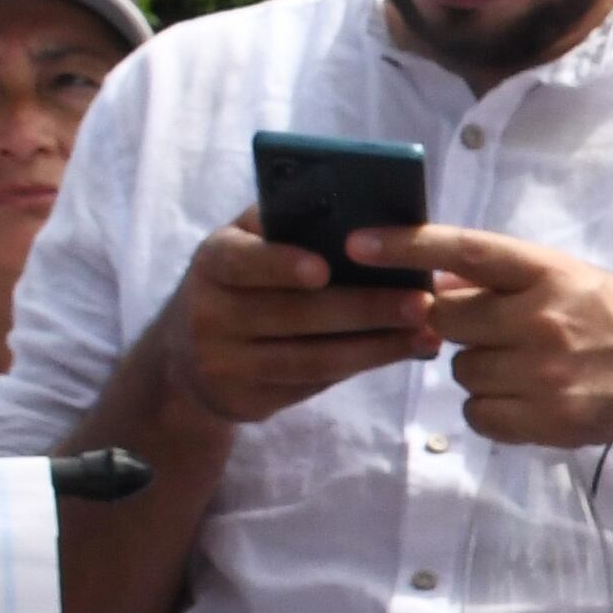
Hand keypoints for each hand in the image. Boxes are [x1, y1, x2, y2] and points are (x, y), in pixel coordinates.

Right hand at [155, 205, 434, 428]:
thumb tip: (362, 212)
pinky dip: (362, 366)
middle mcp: (210, 313)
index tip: (324, 268)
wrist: (186, 356)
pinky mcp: (246, 400)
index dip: (281, 264)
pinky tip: (401, 352)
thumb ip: (287, 226)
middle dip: (364, 308)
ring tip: (426, 332)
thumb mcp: (246, 245)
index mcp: (213, 261)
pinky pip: (312, 383)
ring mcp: (224, 364)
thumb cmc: (240, 281)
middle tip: (421, 302)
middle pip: (294, 314)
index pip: (244, 260)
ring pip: (311, 357)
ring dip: (376, 346)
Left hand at [368, 225, 612, 447]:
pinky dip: (491, 409)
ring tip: (527, 368)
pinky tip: (528, 398)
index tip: (356, 243)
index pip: (464, 251)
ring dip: (480, 370)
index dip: (407, 245)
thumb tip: (432, 282)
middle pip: (446, 320)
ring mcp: (542, 373)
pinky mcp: (543, 420)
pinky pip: (476, 413)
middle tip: (493, 330)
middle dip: (456, 326)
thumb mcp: (567, 281)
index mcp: (549, 272)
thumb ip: (503, 279)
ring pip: (459, 371)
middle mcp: (542, 319)